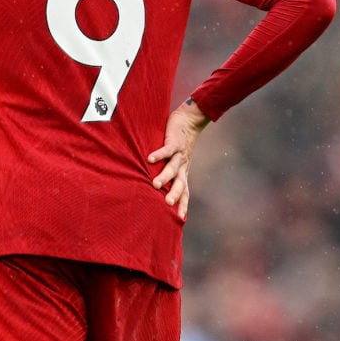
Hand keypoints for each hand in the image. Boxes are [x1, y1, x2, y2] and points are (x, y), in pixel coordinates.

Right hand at [147, 99, 210, 219]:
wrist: (190, 121)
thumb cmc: (180, 143)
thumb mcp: (177, 160)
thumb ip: (168, 171)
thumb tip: (155, 185)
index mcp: (183, 172)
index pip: (185, 192)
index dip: (183, 204)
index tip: (180, 219)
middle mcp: (183, 166)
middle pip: (180, 183)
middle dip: (174, 194)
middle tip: (167, 205)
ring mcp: (179, 154)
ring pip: (173, 168)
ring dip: (164, 177)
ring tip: (155, 184)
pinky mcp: (175, 142)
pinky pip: (166, 150)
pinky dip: (158, 154)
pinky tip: (149, 158)